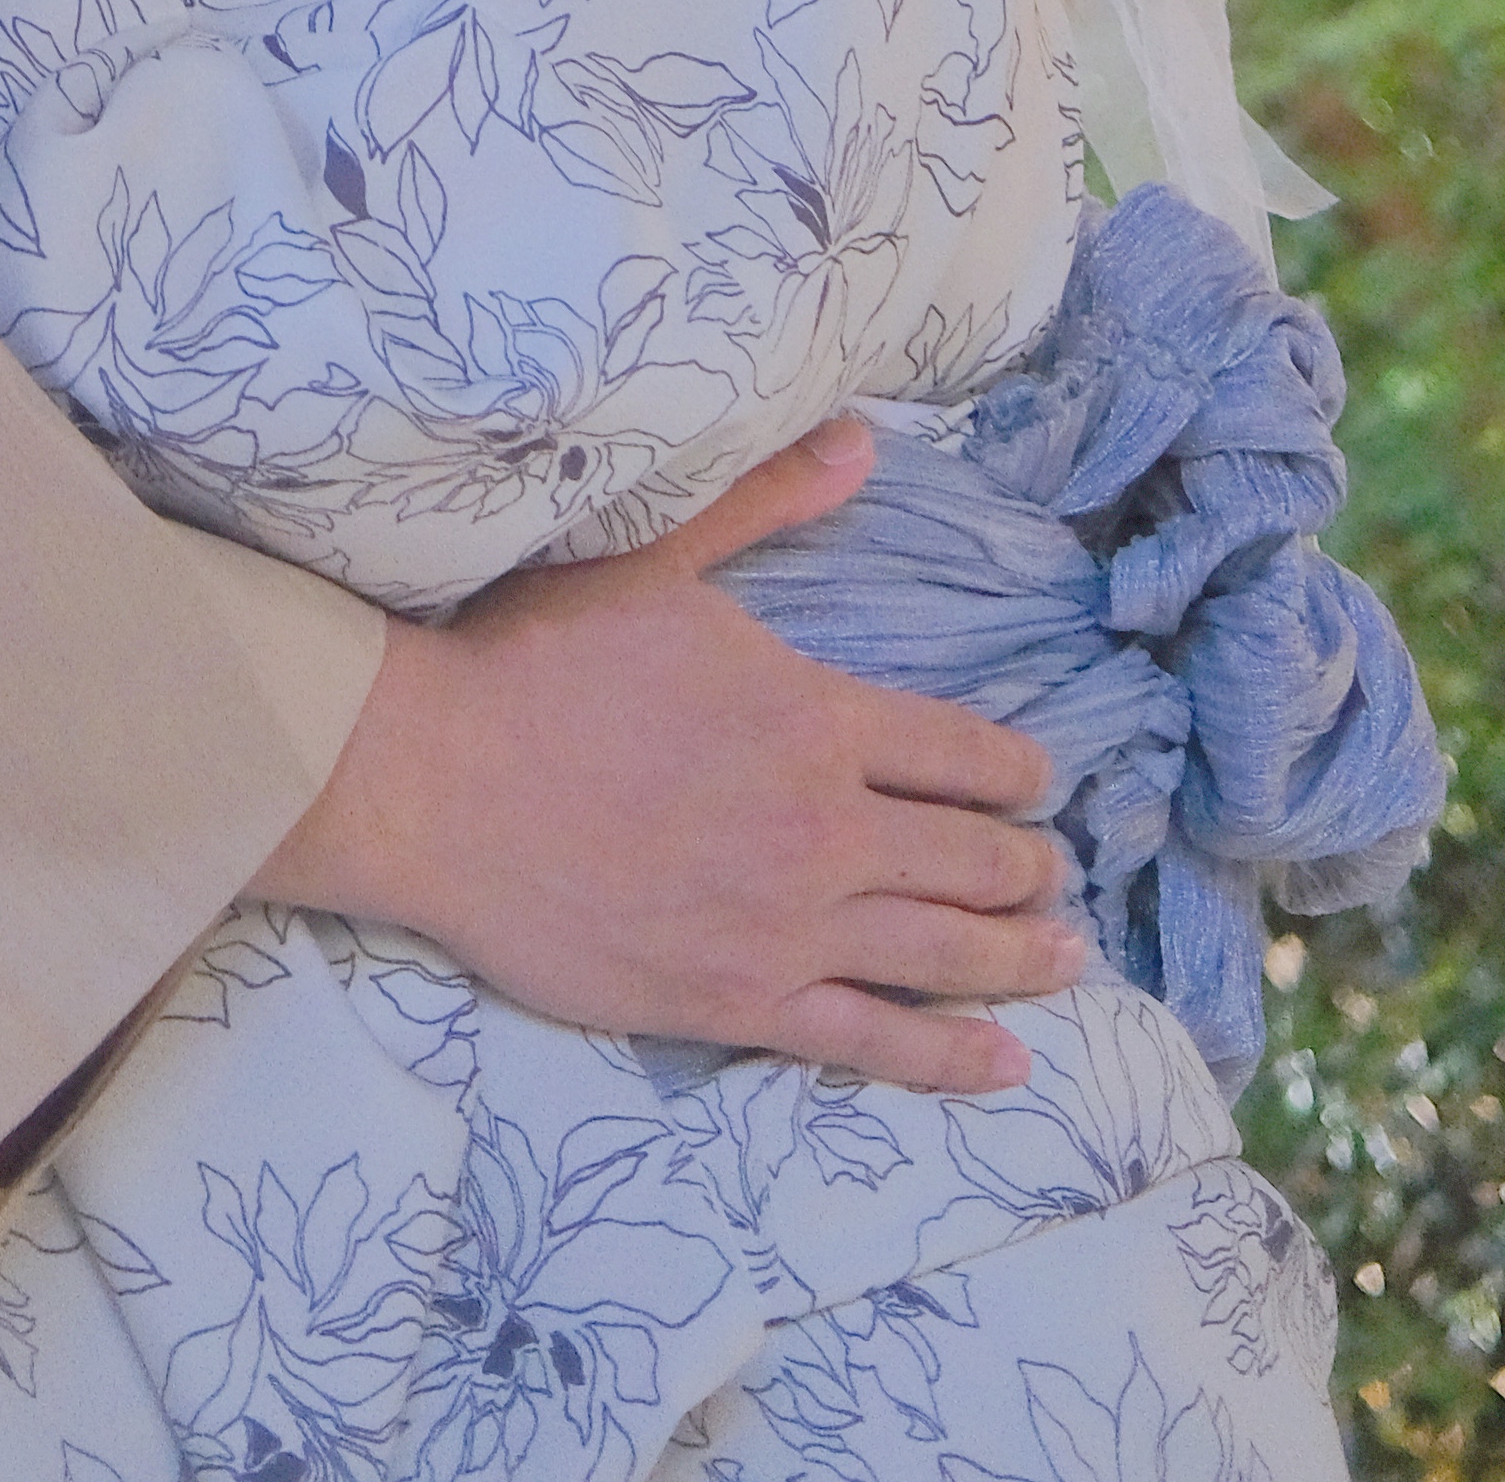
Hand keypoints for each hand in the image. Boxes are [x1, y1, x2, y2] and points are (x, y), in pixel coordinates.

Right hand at [259, 421, 1083, 1092]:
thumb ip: (766, 506)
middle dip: (1026, 867)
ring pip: (941, 951)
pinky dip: (949, 1055)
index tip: (1042, 783)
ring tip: (1064, 958)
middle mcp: (824, 828)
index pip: (955, 749)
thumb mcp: (658, 563)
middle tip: (1057, 877)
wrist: (439, 782)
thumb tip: (859, 443)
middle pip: (966, 857)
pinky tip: (1003, 1061)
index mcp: (814, 718)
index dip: (1012, 770)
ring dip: (1017, 956)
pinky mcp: (741, 1001)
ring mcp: (788, 925)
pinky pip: (873, 1038)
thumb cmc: (539, 664)